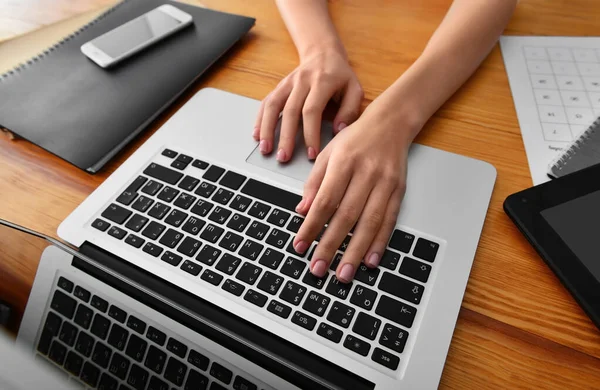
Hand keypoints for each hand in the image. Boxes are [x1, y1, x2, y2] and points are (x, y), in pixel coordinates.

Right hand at [253, 47, 362, 161]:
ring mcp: (288, 83)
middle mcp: (302, 81)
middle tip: (284, 158)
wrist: (323, 53)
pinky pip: (267, 102)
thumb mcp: (355, 89)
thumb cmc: (341, 76)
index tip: (311, 154)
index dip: (310, 134)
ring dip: (267, 129)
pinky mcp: (279, 86)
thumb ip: (350, 110)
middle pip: (290, 111)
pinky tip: (257, 135)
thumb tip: (338, 131)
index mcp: (322, 82)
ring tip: (265, 149)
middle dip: (286, 137)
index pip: (311, 110)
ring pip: (273, 105)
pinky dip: (260, 119)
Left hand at [291, 107, 413, 282]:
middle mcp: (365, 173)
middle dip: (331, 245)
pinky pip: (389, 221)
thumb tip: (301, 212)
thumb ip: (314, 183)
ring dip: (356, 251)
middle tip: (319, 269)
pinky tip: (370, 260)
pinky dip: (379, 242)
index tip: (300, 246)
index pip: (324, 201)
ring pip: (369, 222)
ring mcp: (385, 183)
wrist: (391, 124)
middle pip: (346, 216)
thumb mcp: (328, 153)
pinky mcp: (399, 191)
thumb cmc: (355, 139)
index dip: (312, 226)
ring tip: (344, 274)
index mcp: (343, 163)